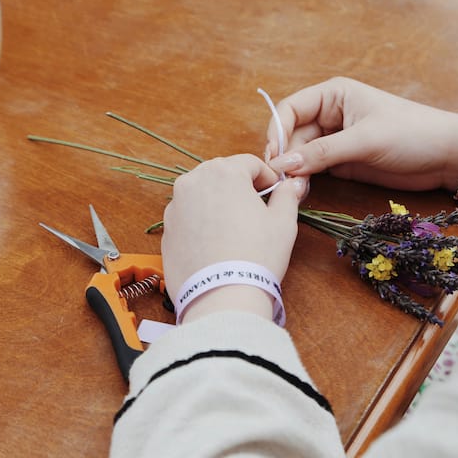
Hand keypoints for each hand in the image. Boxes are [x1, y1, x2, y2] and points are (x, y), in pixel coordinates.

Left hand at [161, 154, 306, 321]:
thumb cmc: (256, 256)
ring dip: (219, 203)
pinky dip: (202, 223)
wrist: (222, 296)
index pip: (249, 163)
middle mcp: (193, 181)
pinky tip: (217, 244)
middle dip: (240, 187)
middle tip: (256, 211)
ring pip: (202, 194)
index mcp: (224, 172)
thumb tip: (291, 185)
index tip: (274, 193)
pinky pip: (189, 216)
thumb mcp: (283, 222)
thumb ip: (287, 195)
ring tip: (235, 230)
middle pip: (222, 174)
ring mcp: (175, 206)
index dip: (266, 177)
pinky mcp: (167, 229)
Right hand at [265, 77, 457, 191]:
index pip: (290, 109)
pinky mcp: (342, 162)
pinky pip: (314, 169)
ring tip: (291, 189)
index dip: (277, 132)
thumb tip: (282, 164)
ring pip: (300, 155)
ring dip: (294, 171)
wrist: (446, 156)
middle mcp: (330, 115)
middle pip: (292, 134)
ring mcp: (335, 140)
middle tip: (279, 181)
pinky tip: (301, 191)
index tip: (274, 159)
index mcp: (333, 95)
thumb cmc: (411, 133)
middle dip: (284, 156)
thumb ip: (322, 153)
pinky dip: (305, 180)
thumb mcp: (365, 140)